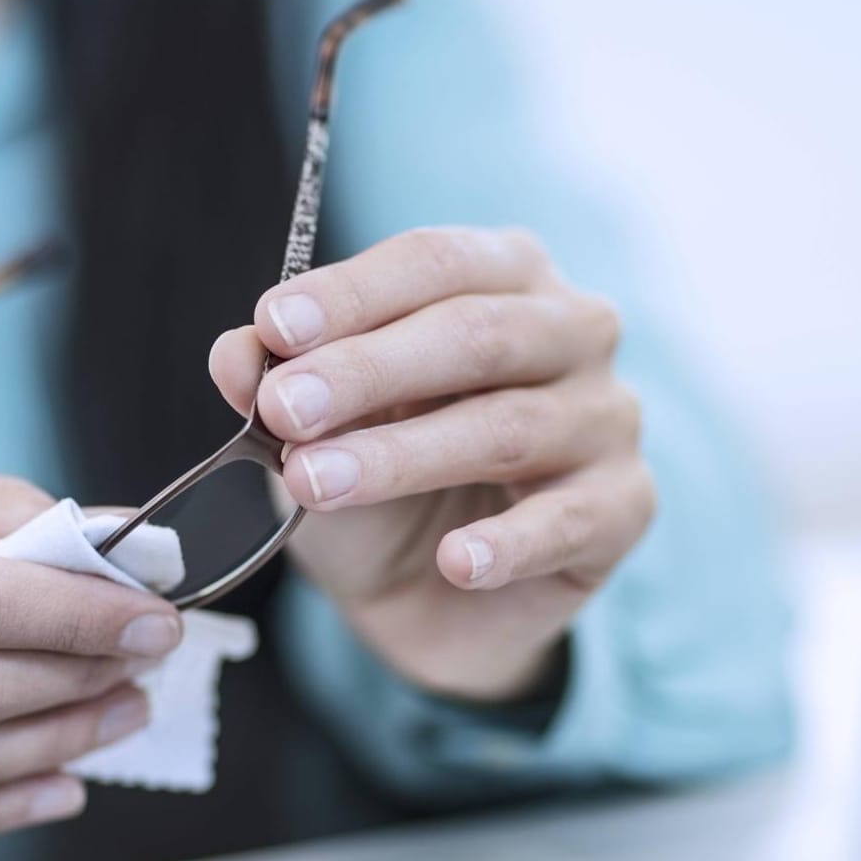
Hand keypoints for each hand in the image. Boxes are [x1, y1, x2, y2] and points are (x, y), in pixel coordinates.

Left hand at [210, 227, 654, 701]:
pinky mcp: (624, 506)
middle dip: (369, 370)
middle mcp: (572, 330)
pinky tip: (454, 561)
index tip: (274, 326)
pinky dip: (506, 544)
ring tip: (315, 485)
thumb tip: (236, 352)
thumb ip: (275, 385)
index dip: (352, 294)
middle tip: (283, 409)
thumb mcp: (310, 434)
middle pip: (477, 334)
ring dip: (403, 457)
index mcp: (503, 276)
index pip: (432, 262)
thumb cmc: (378, 485)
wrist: (426, 599)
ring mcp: (607, 418)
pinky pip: (568, 520)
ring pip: (509, 427)